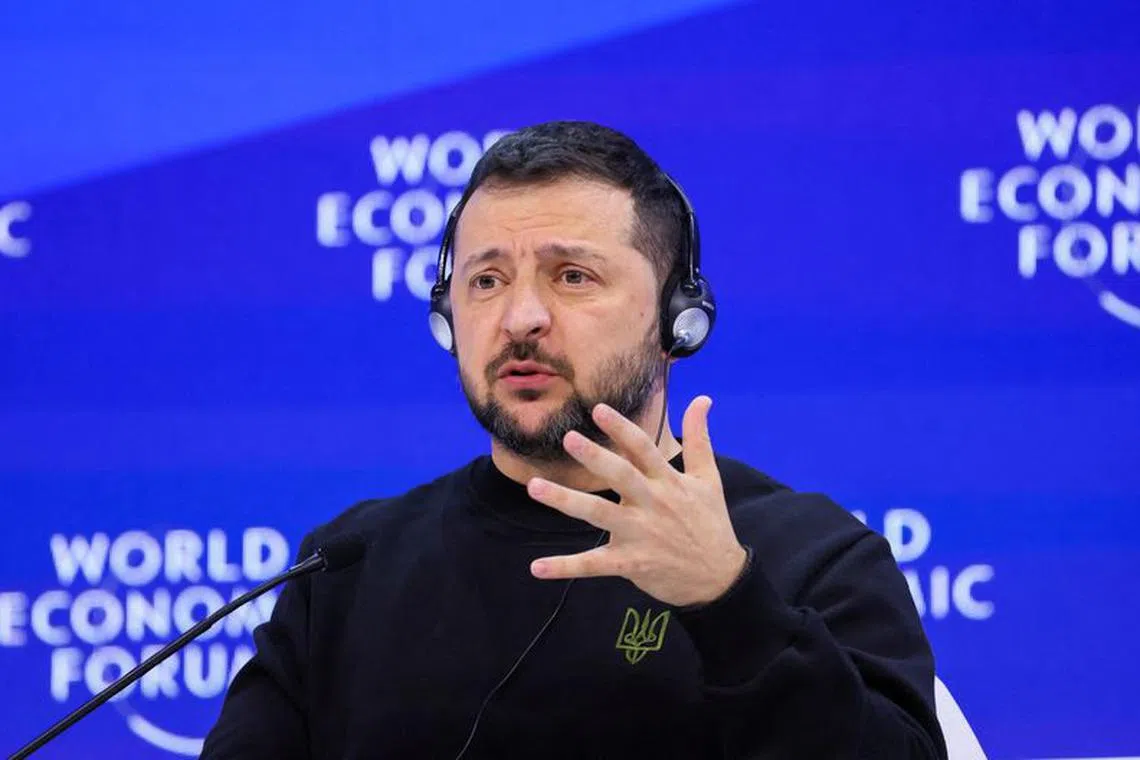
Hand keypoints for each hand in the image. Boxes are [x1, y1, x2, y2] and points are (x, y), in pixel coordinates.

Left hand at [527, 395, 747, 606]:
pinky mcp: (630, 563)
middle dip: (595, 457)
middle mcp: (652, 504)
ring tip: (534, 487)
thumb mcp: (709, 478)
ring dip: (565, 501)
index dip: (622, 429)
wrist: (720, 578)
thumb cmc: (711, 523)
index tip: (599, 409)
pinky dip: (566, 567)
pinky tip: (537, 567)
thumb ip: (700, 438)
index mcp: (668, 482)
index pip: (644, 449)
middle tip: (569, 438)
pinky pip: (593, 565)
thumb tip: (702, 398)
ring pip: (598, 514)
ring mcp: (639, 534)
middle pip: (621, 476)